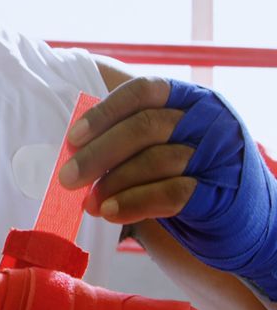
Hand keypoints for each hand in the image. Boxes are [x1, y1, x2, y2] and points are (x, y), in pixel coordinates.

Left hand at [62, 77, 276, 298]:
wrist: (242, 217)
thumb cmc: (187, 174)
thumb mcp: (162, 143)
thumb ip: (125, 138)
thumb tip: (71, 152)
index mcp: (188, 97)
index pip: (142, 92)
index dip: (104, 113)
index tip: (73, 138)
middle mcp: (208, 119)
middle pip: (145, 126)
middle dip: (99, 153)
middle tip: (67, 177)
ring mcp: (220, 154)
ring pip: (156, 160)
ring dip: (113, 183)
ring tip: (88, 202)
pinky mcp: (222, 191)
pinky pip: (171, 193)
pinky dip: (134, 202)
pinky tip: (110, 212)